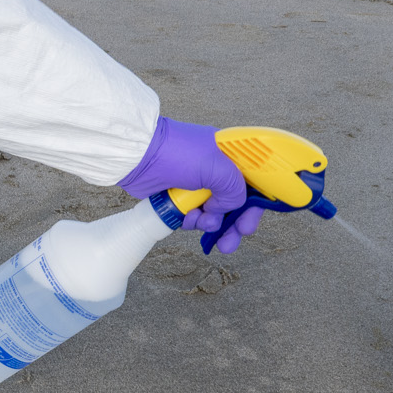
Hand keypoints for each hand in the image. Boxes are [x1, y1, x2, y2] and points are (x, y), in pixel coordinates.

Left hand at [115, 116, 265, 253]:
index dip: (254, 206)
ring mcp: (198, 183)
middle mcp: (217, 170)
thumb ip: (234, 190)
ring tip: (201, 223)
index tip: (249, 223)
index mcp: (230, 156)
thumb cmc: (176, 152)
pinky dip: (193, 222)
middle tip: (230, 241)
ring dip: (211, 223)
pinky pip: (195, 215)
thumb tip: (228, 208)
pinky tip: (187, 220)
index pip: (253, 184)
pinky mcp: (181, 195)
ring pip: (215, 212)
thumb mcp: (217, 168)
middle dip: (233, 224)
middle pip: (235, 203)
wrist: (138, 156)